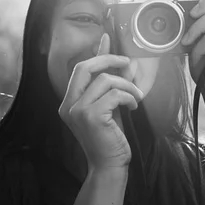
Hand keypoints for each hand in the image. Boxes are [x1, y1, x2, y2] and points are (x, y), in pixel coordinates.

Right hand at [58, 34, 143, 172]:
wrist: (109, 166)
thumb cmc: (110, 137)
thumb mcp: (107, 106)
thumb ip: (107, 84)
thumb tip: (116, 59)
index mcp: (68, 102)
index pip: (80, 69)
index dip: (97, 53)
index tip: (108, 39)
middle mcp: (68, 105)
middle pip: (85, 67)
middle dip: (109, 60)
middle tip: (128, 63)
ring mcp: (77, 110)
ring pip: (105, 80)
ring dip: (127, 85)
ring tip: (136, 97)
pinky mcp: (91, 116)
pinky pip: (115, 94)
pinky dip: (129, 97)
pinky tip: (133, 106)